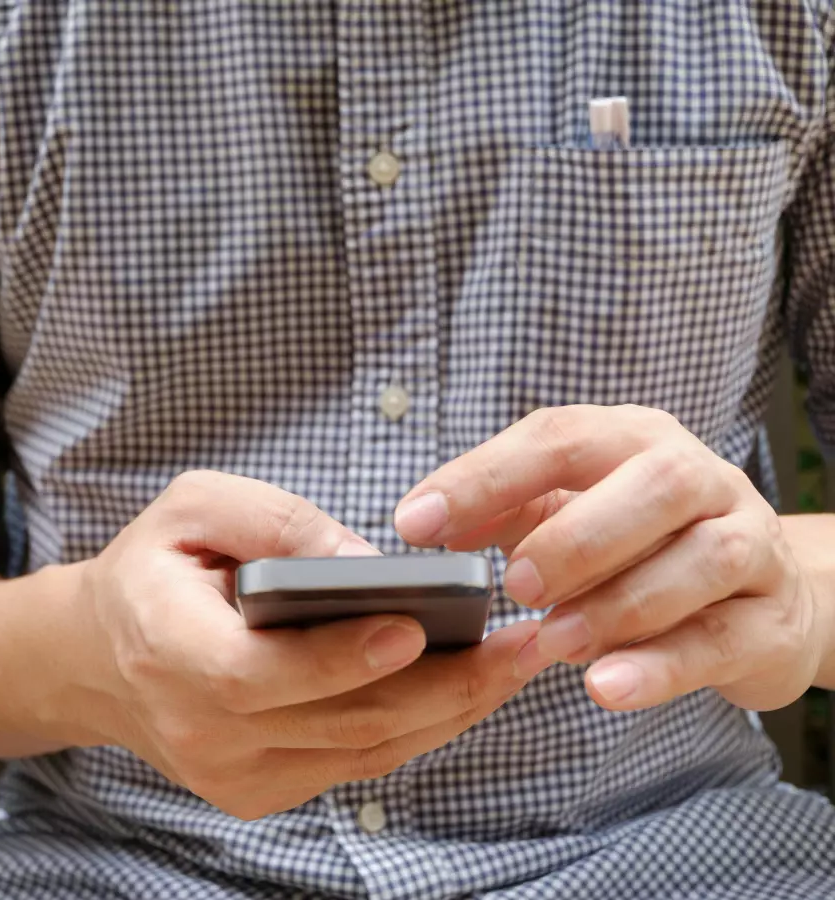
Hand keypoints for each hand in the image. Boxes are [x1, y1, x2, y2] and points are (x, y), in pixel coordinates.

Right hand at [66, 470, 549, 819]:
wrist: (101, 659)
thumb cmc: (153, 570)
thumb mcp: (191, 507)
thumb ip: (272, 522)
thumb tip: (365, 562)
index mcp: (165, 649)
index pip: (256, 674)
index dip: (335, 659)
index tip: (413, 628)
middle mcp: (198, 729)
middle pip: (333, 723)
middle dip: (439, 688)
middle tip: (517, 645)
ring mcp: (230, 774)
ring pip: (359, 752)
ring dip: (446, 711)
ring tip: (514, 663)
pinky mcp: (259, 791)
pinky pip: (354, 763)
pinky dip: (415, 727)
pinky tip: (464, 688)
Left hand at [395, 405, 822, 712]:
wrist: (761, 597)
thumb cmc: (638, 547)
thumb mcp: (566, 514)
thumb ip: (503, 513)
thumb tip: (426, 523)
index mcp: (634, 439)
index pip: (559, 438)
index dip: (483, 478)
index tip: (414, 523)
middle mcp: (701, 478)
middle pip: (655, 485)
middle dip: (577, 537)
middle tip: (515, 586)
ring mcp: (752, 545)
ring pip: (702, 560)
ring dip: (618, 604)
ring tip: (552, 642)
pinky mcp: (774, 620)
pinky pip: (723, 639)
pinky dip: (660, 666)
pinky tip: (604, 685)